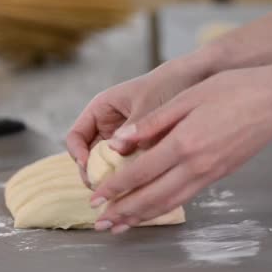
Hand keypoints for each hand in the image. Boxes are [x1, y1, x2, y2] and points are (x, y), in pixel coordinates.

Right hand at [66, 58, 211, 180]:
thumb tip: (115, 150)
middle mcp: (107, 127)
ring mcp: (121, 141)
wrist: (195, 81)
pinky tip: (137, 186)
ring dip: (110, 179)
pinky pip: (126, 168)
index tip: (88, 167)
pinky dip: (128, 178)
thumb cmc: (167, 84)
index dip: (77, 154)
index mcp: (101, 110)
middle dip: (93, 174)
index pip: (75, 137)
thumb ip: (134, 127)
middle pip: (88, 157)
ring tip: (121, 190)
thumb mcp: (149, 104)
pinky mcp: (138, 151)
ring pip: (106, 166)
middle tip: (104, 187)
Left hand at [91, 64, 271, 233]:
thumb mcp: (187, 98)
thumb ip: (152, 122)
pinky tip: (152, 211)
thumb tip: (119, 141)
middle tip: (101, 222)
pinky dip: (164, 208)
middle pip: (151, 197)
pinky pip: (185, 198)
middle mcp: (195, 165)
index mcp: (183, 143)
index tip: (96, 197)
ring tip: (120, 226)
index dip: (115, 187)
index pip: (140, 173)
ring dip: (142, 217)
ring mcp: (209, 174)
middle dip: (123, 211)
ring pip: (169, 203)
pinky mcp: (219, 175)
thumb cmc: (232, 90)